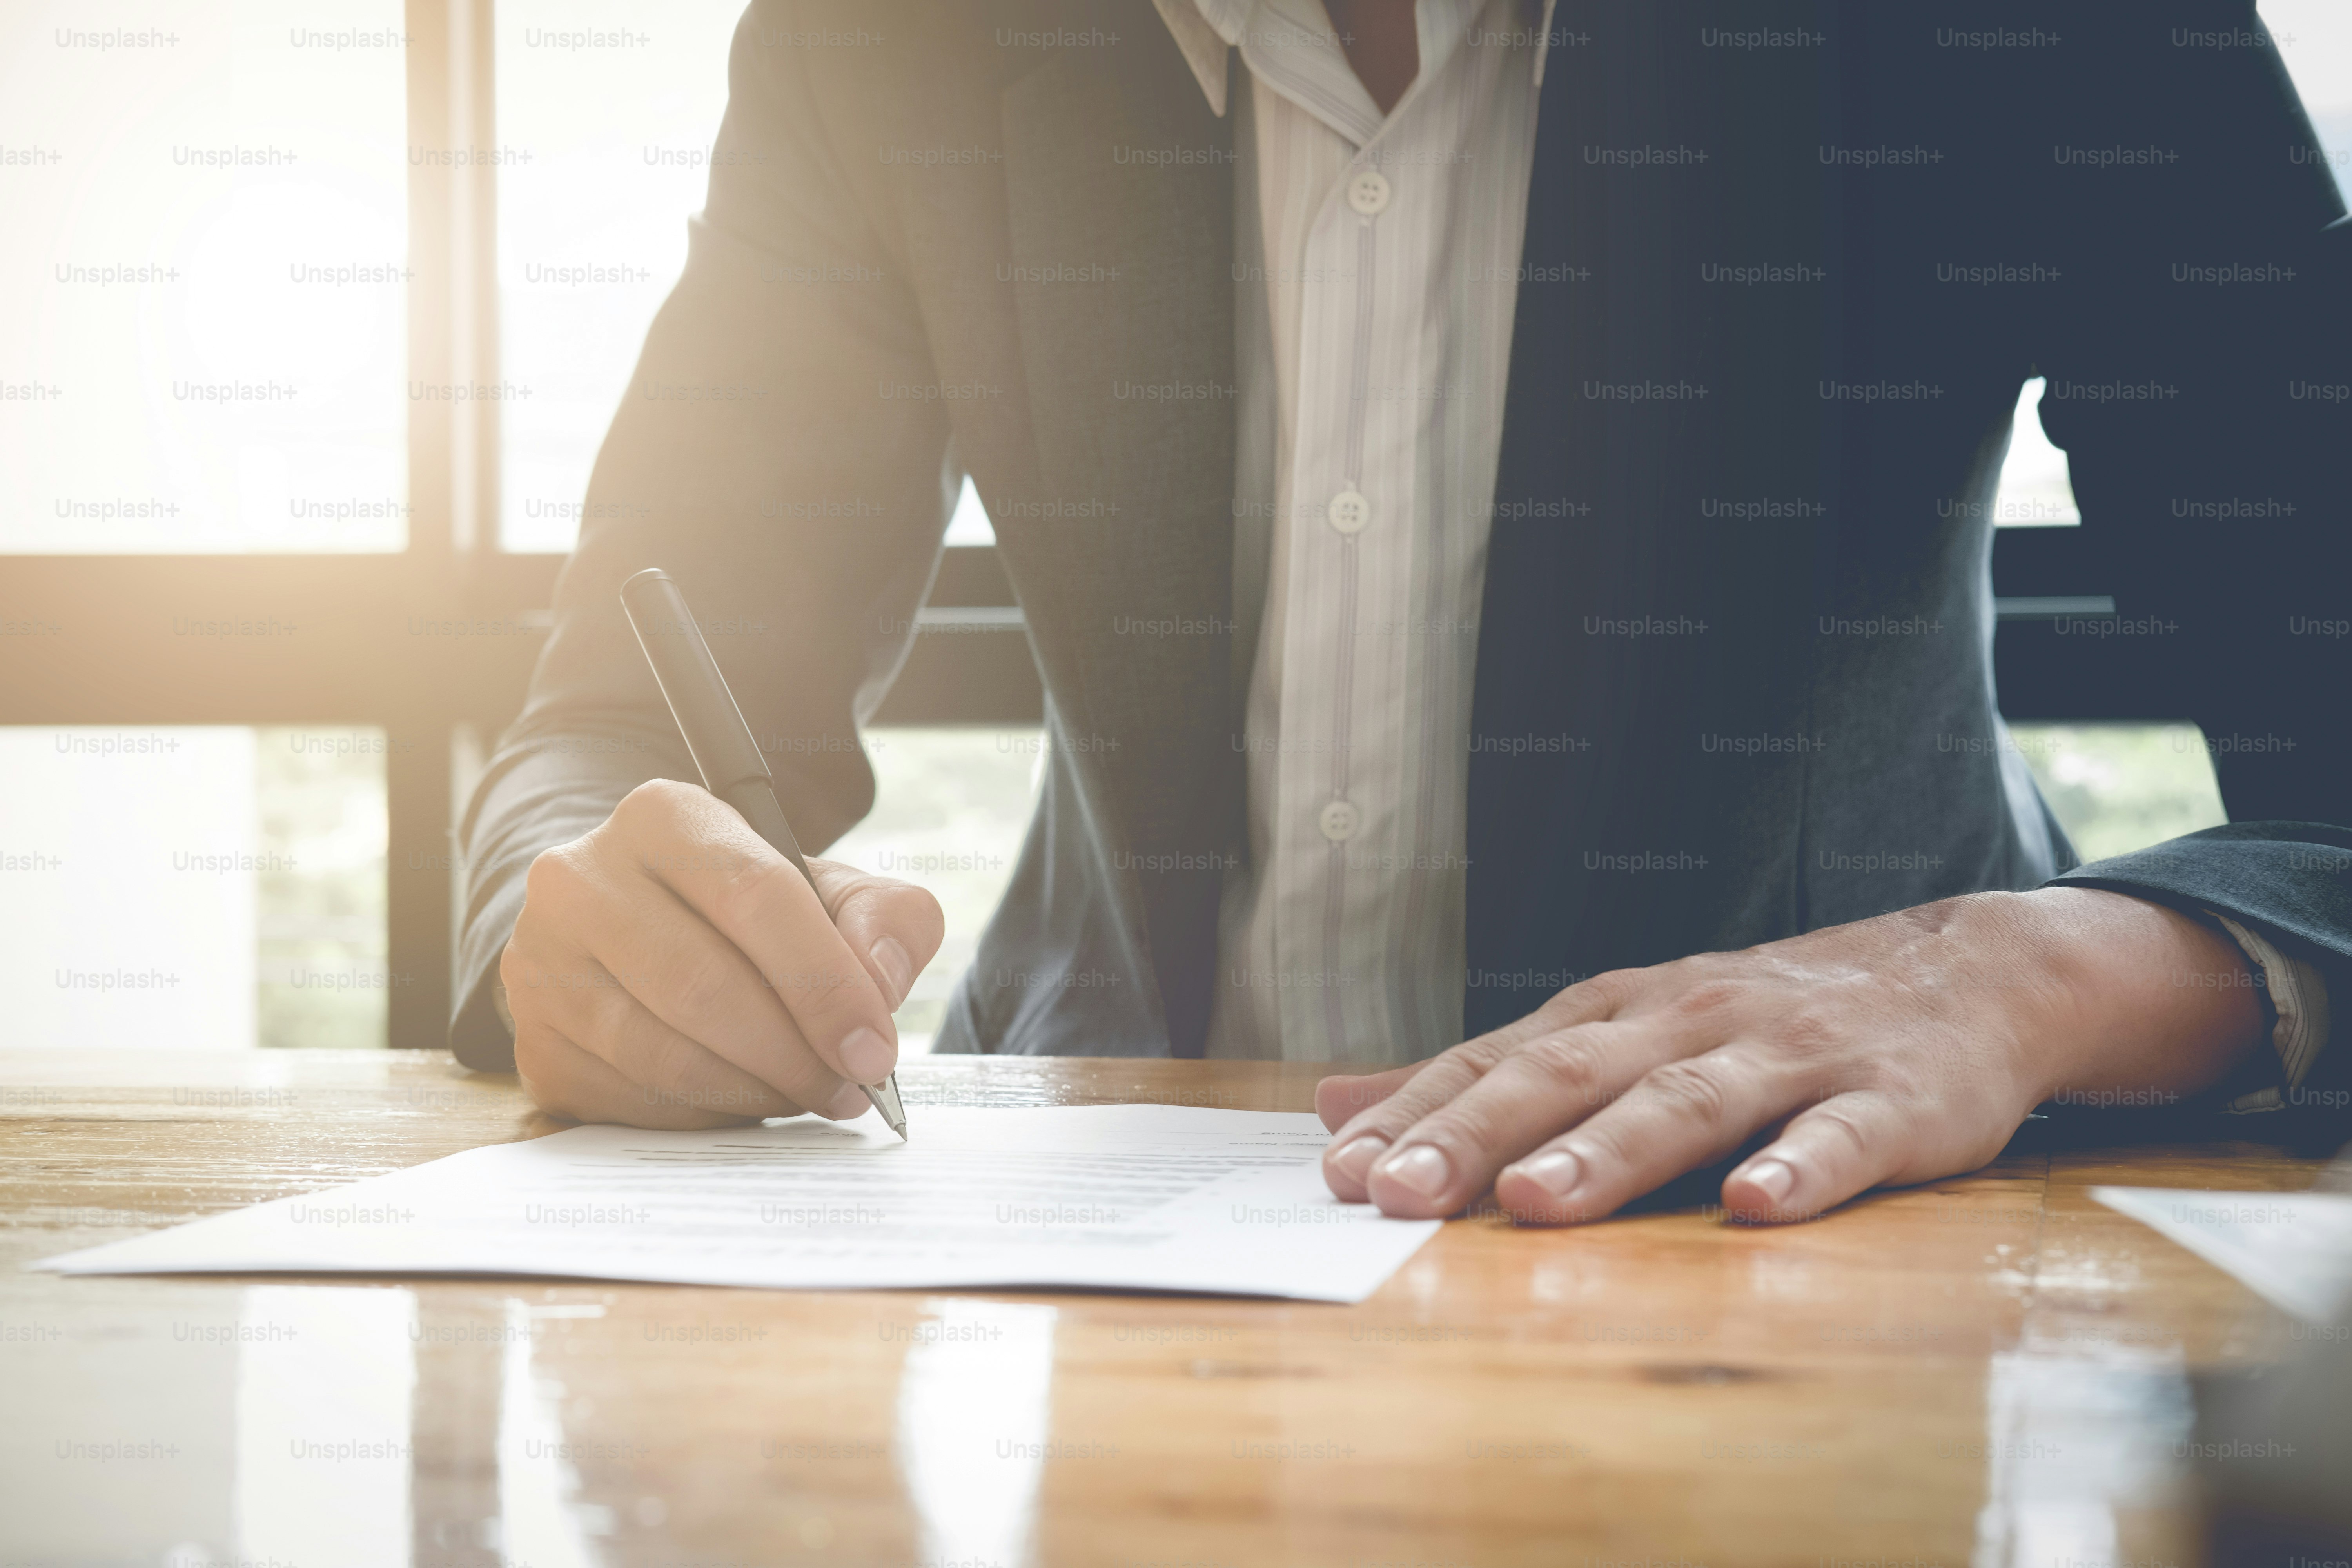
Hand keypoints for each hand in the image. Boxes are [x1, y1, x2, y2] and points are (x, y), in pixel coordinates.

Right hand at [501, 778, 943, 1127]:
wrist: (646, 934)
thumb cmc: (752, 913)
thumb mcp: (833, 891)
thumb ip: (886, 918)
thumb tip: (880, 982)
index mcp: (663, 817)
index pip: (755, 895)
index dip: (824, 982)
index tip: (874, 1048)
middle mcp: (580, 878)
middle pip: (703, 984)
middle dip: (794, 1052)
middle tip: (850, 1088)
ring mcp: (541, 962)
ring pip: (661, 1052)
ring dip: (754, 1091)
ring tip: (808, 1096)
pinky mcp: (534, 1041)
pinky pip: (629, 1099)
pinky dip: (704, 1115)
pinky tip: (744, 1101)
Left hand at [1316, 889, 2266, 1223]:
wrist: (1964, 972)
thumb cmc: (1763, 1021)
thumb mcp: (1619, 1029)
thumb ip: (1487, 1071)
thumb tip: (1338, 1105)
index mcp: (1619, 1014)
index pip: (1496, 1061)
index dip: (1416, 1115)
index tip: (1340, 1172)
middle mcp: (1688, 1023)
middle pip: (1567, 1077)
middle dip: (1475, 1134)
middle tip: (1396, 1191)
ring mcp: (1789, 1058)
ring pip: (1686, 1102)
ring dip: (1607, 1152)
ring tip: (1535, 1201)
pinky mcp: (1890, 1101)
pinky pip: (1841, 1138)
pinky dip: (1799, 1168)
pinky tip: (1756, 1207)